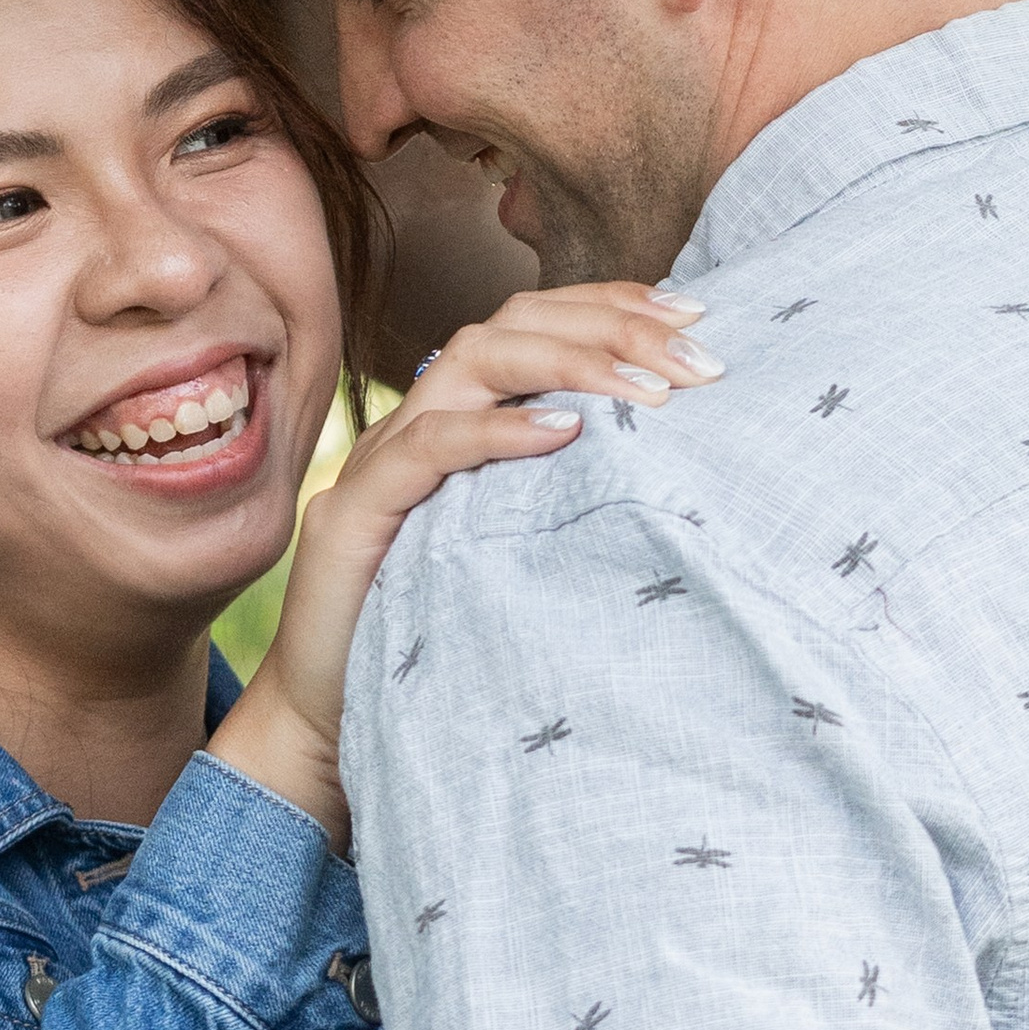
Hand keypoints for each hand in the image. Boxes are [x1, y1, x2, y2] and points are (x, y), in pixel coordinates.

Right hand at [210, 282, 720, 846]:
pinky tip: (565, 432)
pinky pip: (426, 448)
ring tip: (651, 390)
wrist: (332, 724)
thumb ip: (569, 500)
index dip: (611, 305)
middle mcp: (418, 423)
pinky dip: (497, 429)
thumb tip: (680, 474)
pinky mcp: (353, 517)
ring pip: (470, 359)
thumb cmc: (438, 644)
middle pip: (511, 323)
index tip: (696, 314)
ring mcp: (380, 463)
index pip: (534, 323)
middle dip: (610, 324)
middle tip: (697, 358)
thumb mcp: (522, 553)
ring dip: (570, 360)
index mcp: (459, 422)